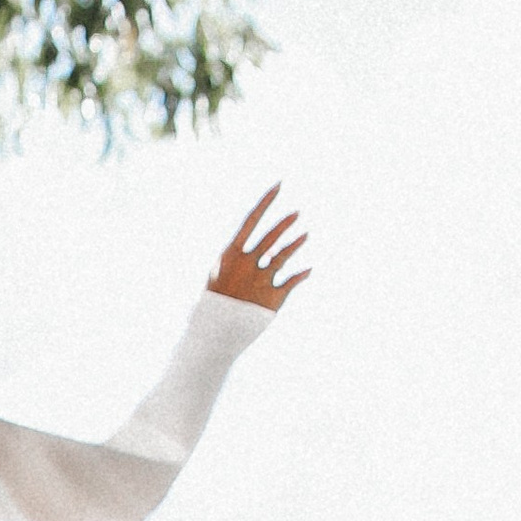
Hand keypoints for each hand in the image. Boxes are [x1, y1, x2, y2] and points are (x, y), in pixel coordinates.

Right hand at [209, 184, 308, 311]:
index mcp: (230, 255)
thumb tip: (249, 249)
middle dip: (284, 224)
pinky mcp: (272, 298)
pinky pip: (291, 282)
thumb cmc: (212, 305)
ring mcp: (260, 280)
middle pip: (270, 237)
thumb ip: (235, 261)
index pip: (251, 220)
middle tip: (296, 213)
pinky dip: (301, 275)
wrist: (214, 335)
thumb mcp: (217, 277)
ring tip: (306, 234)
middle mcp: (247, 264)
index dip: (266, 202)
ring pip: (283, 256)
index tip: (279, 185)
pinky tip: (309, 269)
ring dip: (295, 244)